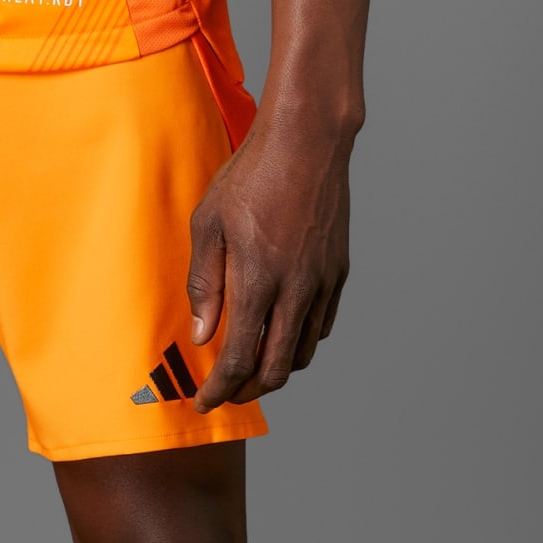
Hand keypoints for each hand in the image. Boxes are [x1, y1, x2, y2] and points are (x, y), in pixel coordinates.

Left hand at [185, 107, 352, 406]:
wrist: (306, 142)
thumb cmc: (251, 174)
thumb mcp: (209, 221)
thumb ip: (205, 280)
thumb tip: (202, 334)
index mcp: (258, 279)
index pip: (240, 359)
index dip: (221, 389)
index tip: (205, 400)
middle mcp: (296, 289)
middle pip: (277, 369)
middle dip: (249, 390)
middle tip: (228, 392)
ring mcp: (323, 282)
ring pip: (304, 352)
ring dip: (277, 368)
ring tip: (252, 364)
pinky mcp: (339, 271)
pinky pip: (322, 324)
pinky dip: (301, 341)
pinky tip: (283, 329)